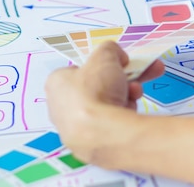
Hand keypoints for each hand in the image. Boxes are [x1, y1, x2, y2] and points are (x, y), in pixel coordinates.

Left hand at [45, 41, 163, 160]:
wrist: (102, 133)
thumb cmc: (95, 92)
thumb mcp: (105, 56)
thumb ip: (110, 50)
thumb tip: (116, 55)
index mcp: (56, 83)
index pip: (79, 70)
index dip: (100, 66)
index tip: (116, 64)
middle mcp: (61, 106)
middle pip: (97, 87)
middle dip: (120, 80)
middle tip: (136, 75)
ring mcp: (74, 127)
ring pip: (106, 105)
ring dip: (125, 95)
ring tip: (137, 92)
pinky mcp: (89, 143)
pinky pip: (109, 123)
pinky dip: (122, 115)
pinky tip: (131, 111)